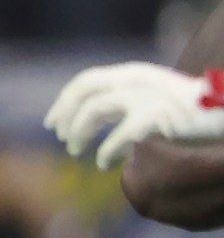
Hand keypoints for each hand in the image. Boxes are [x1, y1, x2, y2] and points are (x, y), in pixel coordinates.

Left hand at [46, 61, 223, 169]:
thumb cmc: (185, 112)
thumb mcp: (149, 99)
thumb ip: (121, 103)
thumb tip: (86, 118)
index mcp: (132, 73)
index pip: (86, 80)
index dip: (64, 101)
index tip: (51, 124)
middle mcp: (136, 78)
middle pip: (85, 91)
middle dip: (66, 114)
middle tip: (61, 138)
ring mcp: (147, 95)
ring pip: (95, 110)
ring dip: (80, 133)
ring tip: (76, 153)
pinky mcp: (159, 115)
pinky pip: (120, 135)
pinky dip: (107, 151)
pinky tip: (103, 163)